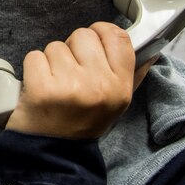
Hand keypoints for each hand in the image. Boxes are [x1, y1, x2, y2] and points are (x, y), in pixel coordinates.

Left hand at [5, 22, 153, 138]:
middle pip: (83, 35)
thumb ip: (132, 75)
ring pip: (56, 46)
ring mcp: (70, 87)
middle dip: (73, 49)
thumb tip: (151, 51)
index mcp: (120, 88)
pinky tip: (39, 87)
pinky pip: (34, 56)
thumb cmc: (81, 123)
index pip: (118, 37)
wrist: (52, 152)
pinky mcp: (41, 88)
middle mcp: (98, 86)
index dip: (101, 32)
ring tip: (55, 84)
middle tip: (70, 73)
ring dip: (51, 61)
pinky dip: (33, 69)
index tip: (93, 42)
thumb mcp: (116, 104)